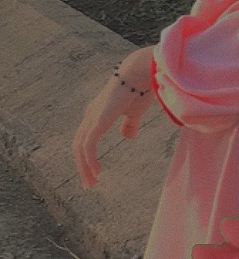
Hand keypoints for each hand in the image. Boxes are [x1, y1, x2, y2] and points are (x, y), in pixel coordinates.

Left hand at [72, 47, 156, 188]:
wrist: (140, 74)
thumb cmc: (140, 89)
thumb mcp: (134, 113)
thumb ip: (129, 124)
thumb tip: (127, 137)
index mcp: (97, 114)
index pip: (85, 139)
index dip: (87, 157)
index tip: (94, 173)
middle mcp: (90, 115)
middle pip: (78, 146)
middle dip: (82, 166)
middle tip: (89, 184)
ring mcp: (92, 117)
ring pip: (80, 148)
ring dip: (84, 167)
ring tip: (92, 182)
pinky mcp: (97, 121)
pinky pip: (88, 145)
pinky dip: (90, 160)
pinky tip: (97, 172)